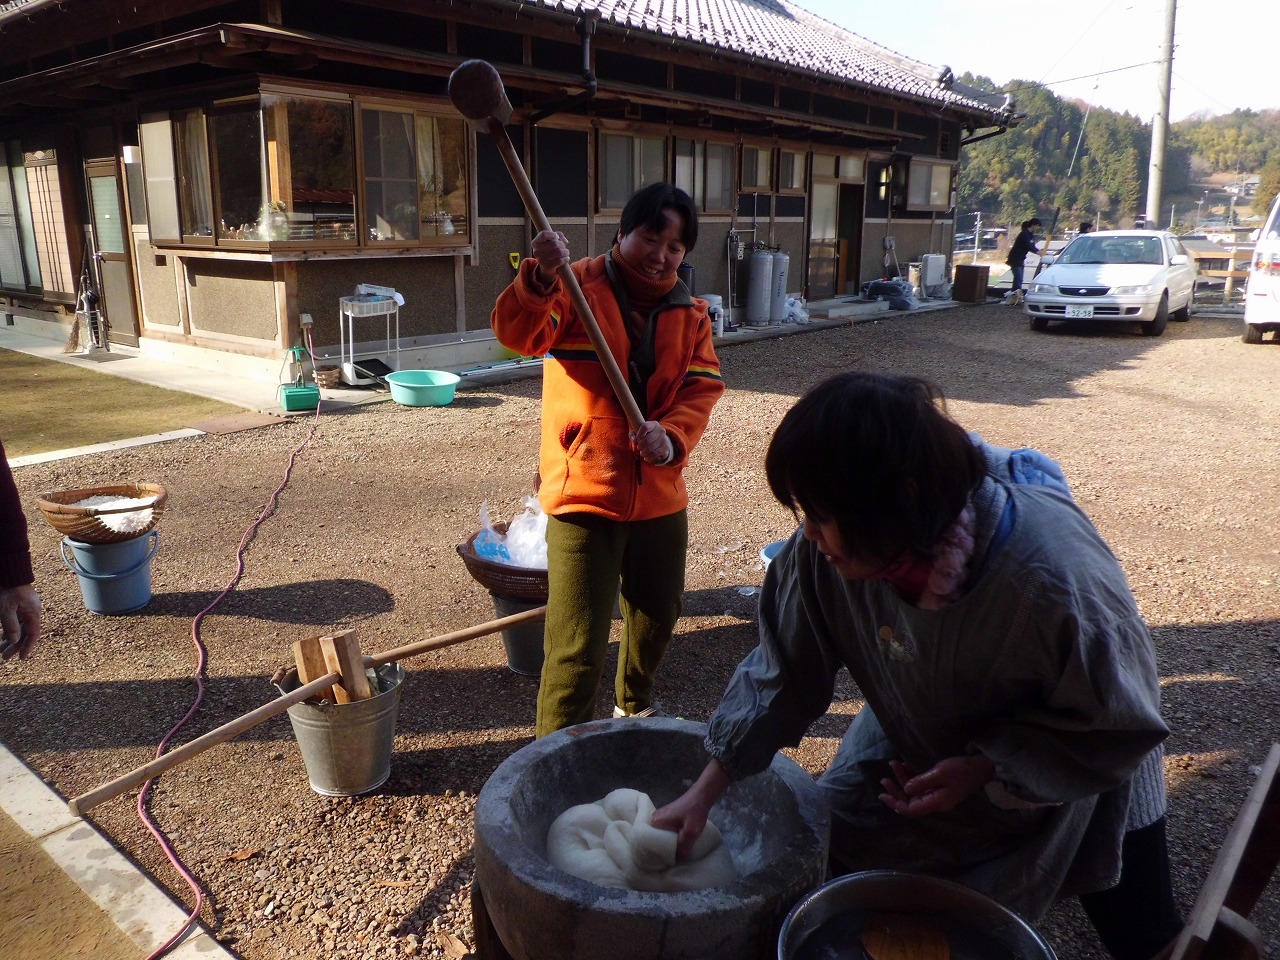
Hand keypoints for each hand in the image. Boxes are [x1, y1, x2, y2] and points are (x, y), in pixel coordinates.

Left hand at [0, 582, 41, 660]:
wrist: (10, 573)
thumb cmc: (8, 590)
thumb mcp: (7, 608)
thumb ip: (11, 625)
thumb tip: (14, 640)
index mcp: (33, 613)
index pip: (33, 634)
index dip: (27, 647)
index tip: (21, 658)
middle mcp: (31, 613)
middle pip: (25, 634)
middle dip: (15, 646)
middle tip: (5, 658)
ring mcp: (26, 610)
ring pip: (20, 629)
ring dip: (11, 640)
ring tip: (1, 650)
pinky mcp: (19, 607)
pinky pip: (16, 622)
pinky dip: (9, 630)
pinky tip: (3, 636)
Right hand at [530, 230, 569, 284]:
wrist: (547, 266)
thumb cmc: (550, 249)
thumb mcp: (552, 239)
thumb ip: (559, 235)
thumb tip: (565, 242)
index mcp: (535, 242)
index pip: (543, 234)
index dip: (553, 234)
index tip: (557, 237)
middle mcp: (536, 251)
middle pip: (554, 243)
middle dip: (562, 244)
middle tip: (563, 247)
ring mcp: (541, 259)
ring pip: (559, 252)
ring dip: (566, 252)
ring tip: (566, 252)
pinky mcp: (547, 266)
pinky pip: (560, 260)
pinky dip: (566, 259)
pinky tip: (566, 258)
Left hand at [630, 420, 672, 464]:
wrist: (660, 442)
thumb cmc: (647, 436)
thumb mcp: (640, 433)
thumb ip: (633, 434)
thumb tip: (634, 439)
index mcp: (653, 424)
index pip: (645, 427)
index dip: (639, 434)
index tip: (637, 439)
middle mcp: (661, 430)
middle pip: (647, 440)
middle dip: (640, 446)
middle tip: (639, 448)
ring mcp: (664, 439)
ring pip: (650, 448)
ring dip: (644, 453)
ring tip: (642, 453)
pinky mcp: (665, 448)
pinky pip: (655, 454)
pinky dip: (649, 457)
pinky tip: (646, 457)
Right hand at [651, 759, 730, 859]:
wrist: (701, 796)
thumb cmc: (694, 812)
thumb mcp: (690, 832)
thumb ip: (682, 847)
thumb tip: (676, 860)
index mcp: (655, 823)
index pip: (651, 844)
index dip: (659, 854)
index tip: (666, 862)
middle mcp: (653, 819)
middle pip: (656, 840)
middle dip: (663, 850)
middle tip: (671, 860)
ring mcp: (659, 817)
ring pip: (661, 836)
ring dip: (668, 844)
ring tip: (675, 854)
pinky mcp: (666, 817)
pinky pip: (665, 831)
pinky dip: (670, 838)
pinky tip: (677, 844)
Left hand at [878, 754, 994, 817]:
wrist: (981, 768)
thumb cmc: (961, 770)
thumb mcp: (940, 773)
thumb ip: (922, 782)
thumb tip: (906, 789)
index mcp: (935, 803)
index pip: (911, 810)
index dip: (896, 804)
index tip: (884, 795)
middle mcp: (935, 802)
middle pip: (910, 802)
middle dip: (896, 791)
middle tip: (884, 779)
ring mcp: (937, 795)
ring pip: (915, 792)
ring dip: (903, 780)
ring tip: (893, 764)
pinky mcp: (939, 788)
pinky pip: (921, 786)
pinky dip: (912, 777)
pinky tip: (905, 766)